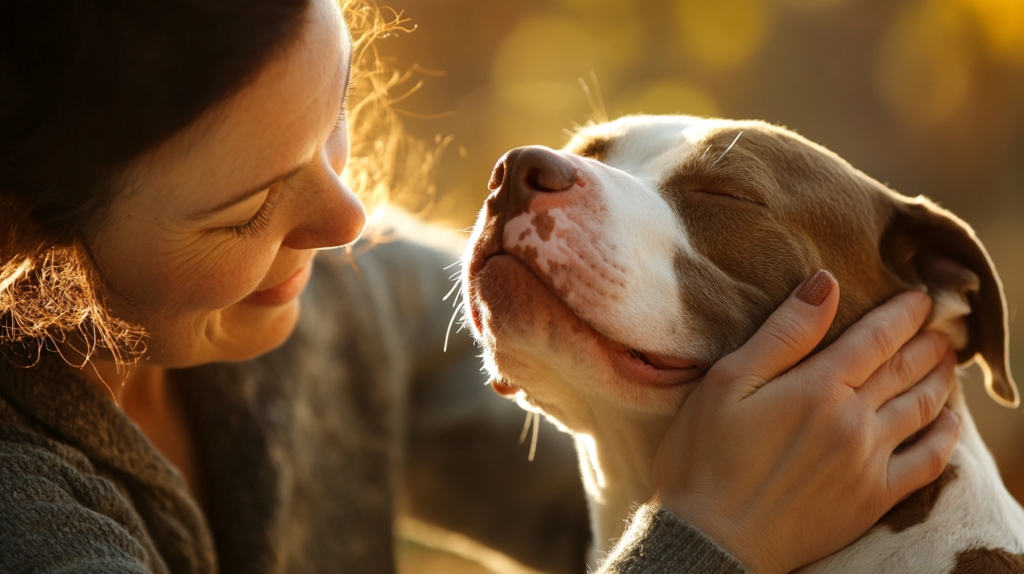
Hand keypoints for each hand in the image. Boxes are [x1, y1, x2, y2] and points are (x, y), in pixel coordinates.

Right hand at [651, 269, 959, 573]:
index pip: (876, 338)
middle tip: (941, 326)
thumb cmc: (705, 457)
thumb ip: (783, 334)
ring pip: (922, 409)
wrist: (711, 540)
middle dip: (927, 342)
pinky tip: (949, 422)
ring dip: (941, 380)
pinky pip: (928, 463)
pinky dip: (945, 436)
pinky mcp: (872, 499)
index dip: (902, 314)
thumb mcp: (727, 381)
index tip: (919, 297)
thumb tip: (826, 285)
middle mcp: (854, 421)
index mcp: (818, 387)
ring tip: (947, 362)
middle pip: (906, 369)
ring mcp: (868, 462)